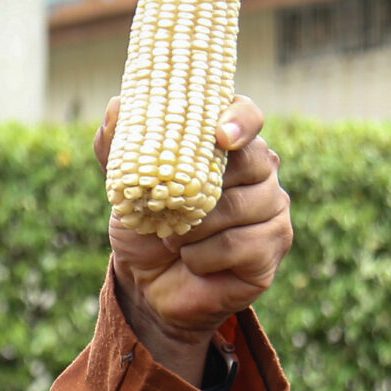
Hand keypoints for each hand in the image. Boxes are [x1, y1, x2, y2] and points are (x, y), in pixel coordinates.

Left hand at [92, 95, 292, 377]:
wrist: (147, 284)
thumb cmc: (143, 226)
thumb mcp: (124, 186)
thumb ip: (118, 147)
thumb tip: (117, 106)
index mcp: (228, 145)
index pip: (247, 115)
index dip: (239, 120)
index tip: (220, 135)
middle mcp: (260, 171)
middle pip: (251, 161)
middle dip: (199, 188)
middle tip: (168, 208)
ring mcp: (273, 208)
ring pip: (239, 206)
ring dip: (193, 228)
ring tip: (174, 238)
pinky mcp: (273, 247)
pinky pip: (240, 244)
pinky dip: (203, 256)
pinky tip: (193, 260)